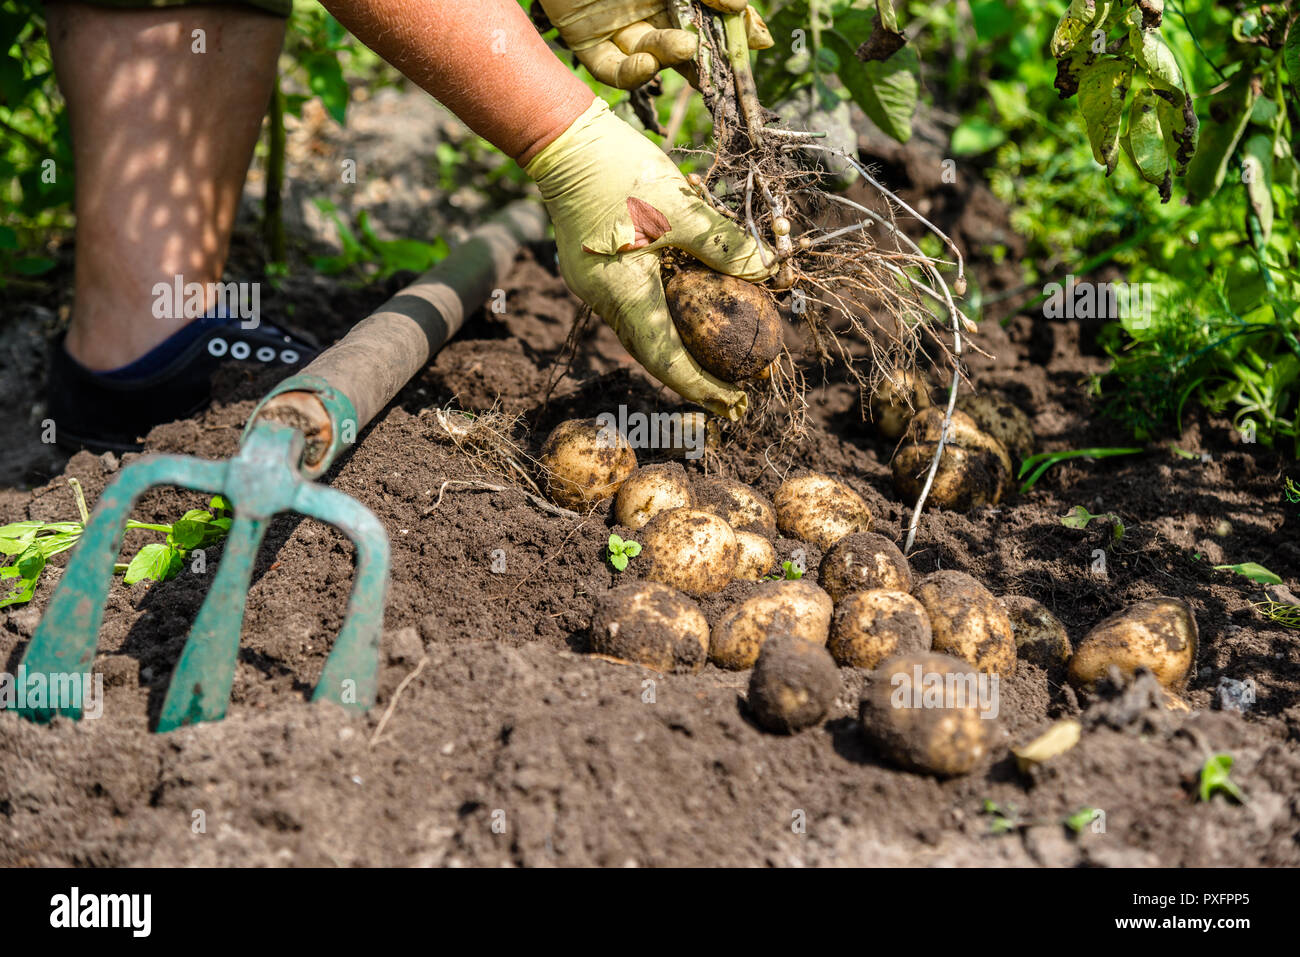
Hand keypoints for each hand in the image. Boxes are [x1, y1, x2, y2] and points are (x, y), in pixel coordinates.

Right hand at [525, 97, 775, 419]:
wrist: (563, 142)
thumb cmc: (620, 172)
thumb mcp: (682, 209)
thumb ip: (724, 244)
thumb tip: (767, 271)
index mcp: (624, 294)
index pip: (666, 360)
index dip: (701, 387)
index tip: (733, 403)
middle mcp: (604, 300)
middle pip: (651, 354)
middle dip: (693, 377)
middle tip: (732, 391)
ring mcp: (594, 286)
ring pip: (639, 330)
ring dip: (676, 348)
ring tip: (714, 359)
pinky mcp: (593, 269)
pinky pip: (631, 305)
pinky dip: (661, 316)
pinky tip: (687, 309)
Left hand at [538, 0, 772, 89]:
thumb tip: (739, 7)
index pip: (711, 18)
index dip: (734, 32)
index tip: (756, 43)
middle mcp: (648, 8)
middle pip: (684, 43)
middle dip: (706, 57)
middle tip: (722, 66)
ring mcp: (617, 26)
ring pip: (652, 55)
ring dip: (672, 56)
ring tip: (686, 46)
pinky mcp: (584, 39)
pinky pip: (610, 69)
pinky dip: (631, 74)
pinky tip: (648, 62)